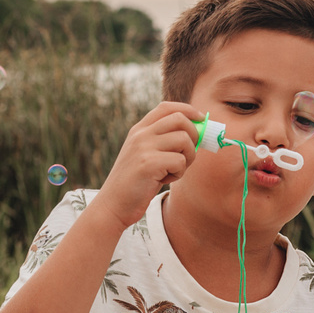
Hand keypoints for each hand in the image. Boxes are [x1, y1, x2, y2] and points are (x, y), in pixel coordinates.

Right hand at [96, 101, 200, 225]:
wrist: (113, 204)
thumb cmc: (136, 182)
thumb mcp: (145, 155)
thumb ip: (164, 141)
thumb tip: (199, 131)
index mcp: (139, 130)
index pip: (167, 107)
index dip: (188, 110)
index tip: (200, 119)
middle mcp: (141, 134)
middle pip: (180, 119)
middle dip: (194, 135)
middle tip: (188, 154)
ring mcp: (143, 147)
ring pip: (184, 140)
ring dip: (187, 158)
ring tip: (173, 170)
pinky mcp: (148, 164)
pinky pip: (180, 161)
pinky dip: (178, 174)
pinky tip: (164, 180)